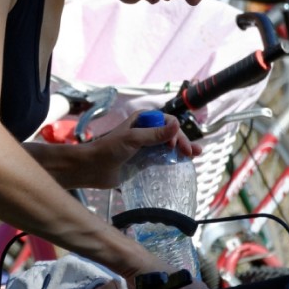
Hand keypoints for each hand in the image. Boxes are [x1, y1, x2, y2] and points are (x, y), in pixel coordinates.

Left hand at [81, 111, 201, 189]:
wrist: (93, 168)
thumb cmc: (109, 149)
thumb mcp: (133, 139)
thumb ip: (155, 134)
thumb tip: (177, 125)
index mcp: (143, 119)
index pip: (167, 121)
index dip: (175, 132)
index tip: (174, 146)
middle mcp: (146, 131)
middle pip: (171, 134)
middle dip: (183, 141)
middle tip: (191, 153)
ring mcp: (146, 146)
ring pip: (169, 146)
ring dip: (182, 149)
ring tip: (196, 155)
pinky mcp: (145, 161)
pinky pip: (163, 159)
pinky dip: (174, 160)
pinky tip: (184, 163)